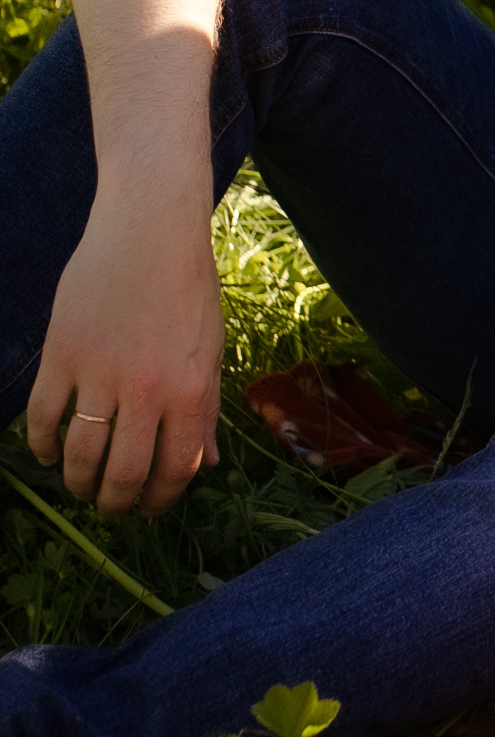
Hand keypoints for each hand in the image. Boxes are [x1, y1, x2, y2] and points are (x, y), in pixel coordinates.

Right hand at [24, 191, 224, 516]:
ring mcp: (100, 372)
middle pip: (125, 474)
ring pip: (81, 455)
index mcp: (192, 390)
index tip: (149, 508)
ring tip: (80, 487)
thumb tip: (206, 464)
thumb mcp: (211, 349)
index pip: (176, 470)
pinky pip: (42, 418)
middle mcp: (147, 389)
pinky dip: (41, 447)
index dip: (161, 500)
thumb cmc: (188, 287)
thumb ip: (207, 409)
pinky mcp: (61, 354)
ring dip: (78, 484)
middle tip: (110, 507)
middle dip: (116, 503)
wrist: (150, 228)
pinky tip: (48, 454)